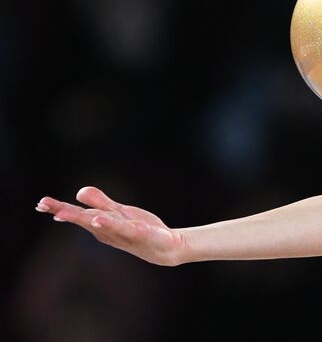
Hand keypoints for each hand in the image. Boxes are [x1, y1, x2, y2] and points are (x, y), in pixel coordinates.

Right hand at [36, 186, 186, 265]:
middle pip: (84, 218)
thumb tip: (79, 192)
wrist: (165, 246)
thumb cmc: (139, 229)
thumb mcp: (118, 212)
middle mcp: (107, 230)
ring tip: (64, 212)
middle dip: (64, 211)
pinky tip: (99, 220)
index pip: (77, 214)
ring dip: (85, 218)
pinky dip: (111, 224)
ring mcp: (122, 232)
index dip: (59, 208)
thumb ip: (100, 202)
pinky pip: (124, 228)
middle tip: (42, 205)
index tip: (40, 203)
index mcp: (100, 224)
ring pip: (101, 223)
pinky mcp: (140, 233)